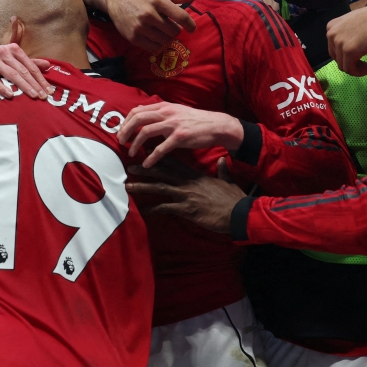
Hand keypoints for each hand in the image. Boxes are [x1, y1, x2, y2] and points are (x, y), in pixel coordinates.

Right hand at [0, 43, 51, 98]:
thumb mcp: (9, 59)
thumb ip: (28, 62)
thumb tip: (48, 65)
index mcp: (12, 49)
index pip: (30, 66)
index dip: (41, 78)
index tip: (49, 91)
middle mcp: (3, 52)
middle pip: (23, 70)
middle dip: (35, 84)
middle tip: (44, 97)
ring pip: (11, 74)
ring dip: (24, 86)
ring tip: (33, 96)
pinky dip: (2, 87)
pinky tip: (10, 95)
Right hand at [99, 0, 202, 51]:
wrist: (118, 0)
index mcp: (158, 0)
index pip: (181, 16)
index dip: (190, 24)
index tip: (192, 28)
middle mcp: (148, 13)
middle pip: (174, 32)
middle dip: (174, 30)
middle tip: (168, 25)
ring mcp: (140, 27)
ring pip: (164, 41)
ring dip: (165, 37)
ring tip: (159, 30)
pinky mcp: (133, 37)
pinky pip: (154, 48)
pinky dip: (156, 44)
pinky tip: (153, 36)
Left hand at [118, 102, 243, 167]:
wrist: (216, 126)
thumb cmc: (195, 121)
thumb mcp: (176, 110)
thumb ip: (159, 112)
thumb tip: (139, 112)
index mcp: (164, 106)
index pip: (137, 110)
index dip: (126, 122)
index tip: (122, 132)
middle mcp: (166, 113)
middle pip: (138, 119)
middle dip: (126, 131)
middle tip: (121, 142)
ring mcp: (173, 125)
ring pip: (145, 132)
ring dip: (135, 144)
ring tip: (131, 154)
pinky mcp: (180, 137)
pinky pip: (160, 148)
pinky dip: (151, 157)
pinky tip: (146, 164)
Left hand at [125, 158, 243, 233]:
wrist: (238, 213)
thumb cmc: (233, 198)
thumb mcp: (227, 180)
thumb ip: (222, 170)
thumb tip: (222, 160)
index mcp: (196, 175)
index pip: (174, 163)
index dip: (159, 158)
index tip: (146, 153)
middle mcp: (188, 182)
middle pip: (162, 172)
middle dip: (144, 169)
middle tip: (129, 167)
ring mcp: (186, 195)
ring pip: (159, 187)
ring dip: (142, 186)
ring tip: (128, 186)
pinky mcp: (186, 210)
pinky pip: (165, 208)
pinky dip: (152, 209)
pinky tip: (142, 210)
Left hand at [326, 0, 366, 75]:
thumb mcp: (352, 23)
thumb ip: (344, 34)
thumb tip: (344, 48)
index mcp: (331, 27)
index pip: (333, 48)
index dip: (345, 56)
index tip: (358, 57)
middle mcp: (331, 34)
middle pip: (337, 58)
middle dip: (350, 63)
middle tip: (364, 64)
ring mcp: (339, 43)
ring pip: (343, 66)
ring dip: (356, 69)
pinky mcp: (349, 52)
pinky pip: (350, 70)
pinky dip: (360, 72)